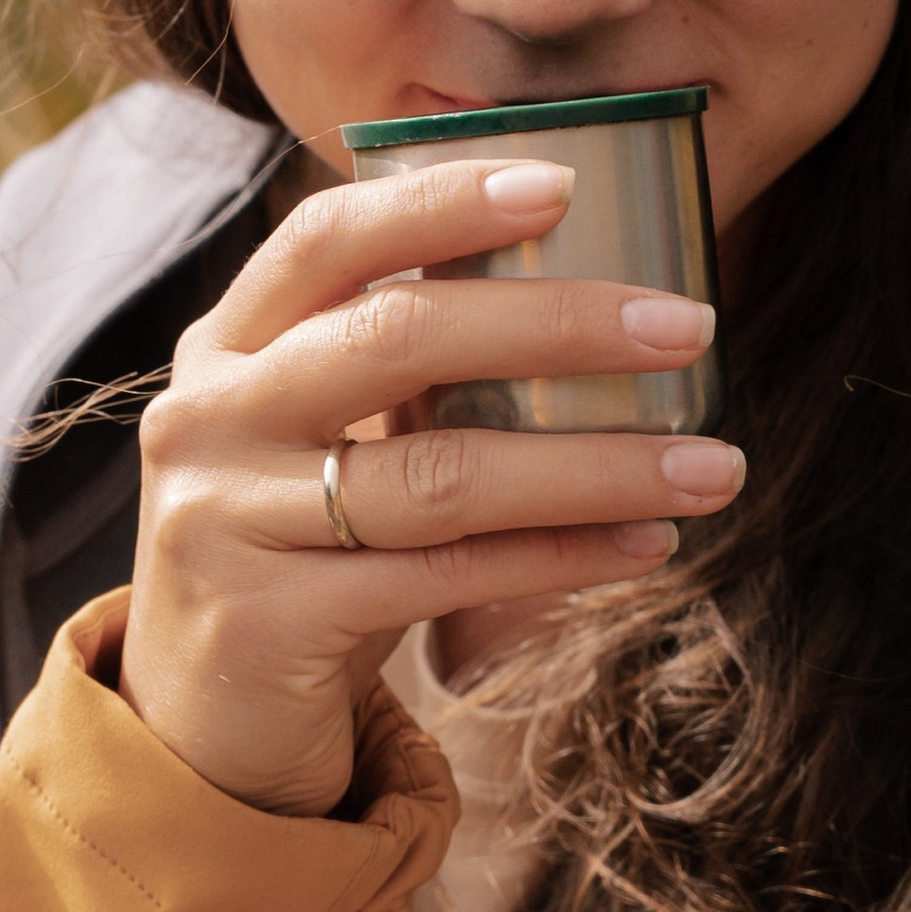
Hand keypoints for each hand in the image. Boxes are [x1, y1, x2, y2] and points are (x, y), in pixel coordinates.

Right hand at [117, 157, 746, 814]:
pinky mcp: (265, 622)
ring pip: (441, 474)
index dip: (443, 201)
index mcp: (228, 346)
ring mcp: (225, 521)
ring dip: (596, 465)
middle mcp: (211, 418)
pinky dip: (560, 558)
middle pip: (396, 338)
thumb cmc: (298, 557)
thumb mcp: (322, 441)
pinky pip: (443, 577)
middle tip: (688, 326)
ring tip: (710, 464)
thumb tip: (593, 300)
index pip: (329, 238)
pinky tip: (645, 545)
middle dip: (558, 323)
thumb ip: (401, 369)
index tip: (564, 184)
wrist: (200, 726)